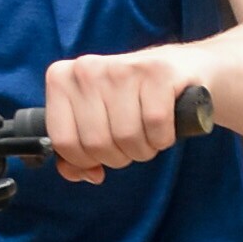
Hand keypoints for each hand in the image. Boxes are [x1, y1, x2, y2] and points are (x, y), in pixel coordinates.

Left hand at [42, 50, 189, 187]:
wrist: (180, 68)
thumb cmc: (131, 98)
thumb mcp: (95, 118)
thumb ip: (77, 150)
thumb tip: (88, 174)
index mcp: (61, 78)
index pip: (63, 142)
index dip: (86, 160)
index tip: (101, 152)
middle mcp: (87, 68)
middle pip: (96, 143)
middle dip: (118, 156)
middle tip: (130, 142)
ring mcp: (122, 67)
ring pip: (126, 136)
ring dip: (143, 149)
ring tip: (147, 133)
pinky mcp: (158, 71)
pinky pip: (156, 125)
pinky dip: (163, 137)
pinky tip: (164, 125)